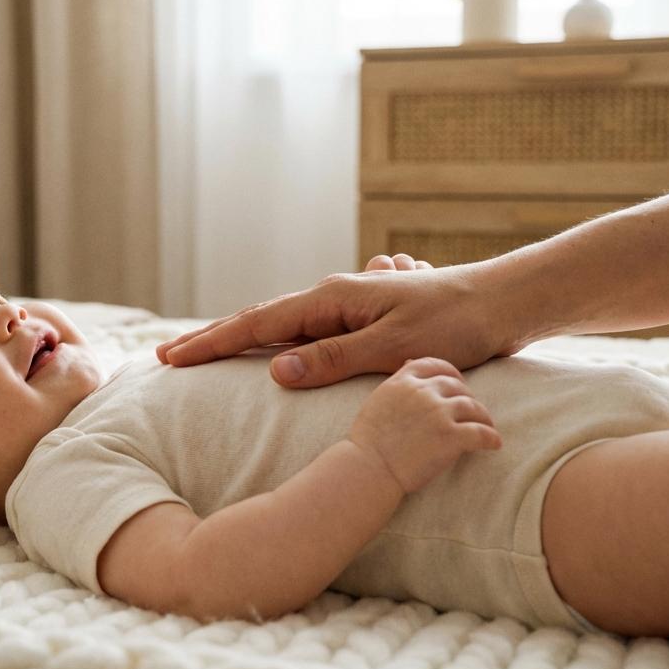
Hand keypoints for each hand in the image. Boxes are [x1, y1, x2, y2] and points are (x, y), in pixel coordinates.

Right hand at [155, 255, 520, 387]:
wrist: (501, 301)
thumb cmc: (453, 325)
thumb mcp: (392, 348)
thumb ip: (332, 359)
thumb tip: (273, 370)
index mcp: (331, 300)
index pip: (256, 325)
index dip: (211, 344)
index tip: (172, 359)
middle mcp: (331, 297)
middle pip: (258, 321)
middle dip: (211, 339)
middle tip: (167, 358)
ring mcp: (345, 306)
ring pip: (277, 326)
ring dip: (237, 340)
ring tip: (201, 354)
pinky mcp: (361, 320)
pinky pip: (301, 332)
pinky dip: (271, 342)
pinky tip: (264, 352)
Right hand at [347, 357, 501, 493]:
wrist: (369, 469)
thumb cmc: (368, 441)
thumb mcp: (378, 400)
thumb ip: (397, 382)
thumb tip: (409, 362)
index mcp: (403, 382)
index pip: (434, 365)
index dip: (450, 373)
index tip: (457, 383)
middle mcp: (423, 392)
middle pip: (456, 385)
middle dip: (467, 396)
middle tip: (472, 411)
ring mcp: (439, 413)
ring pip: (473, 406)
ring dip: (483, 417)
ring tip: (487, 427)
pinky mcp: (451, 436)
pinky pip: (481, 432)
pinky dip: (491, 438)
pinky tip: (494, 444)